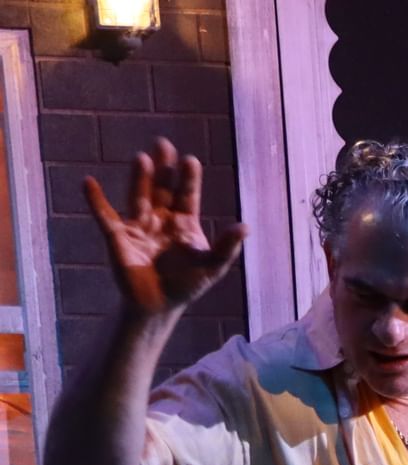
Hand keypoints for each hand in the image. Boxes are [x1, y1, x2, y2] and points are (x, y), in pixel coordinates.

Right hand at [83, 138, 246, 318]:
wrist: (158, 304)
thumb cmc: (187, 284)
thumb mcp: (211, 266)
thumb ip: (227, 247)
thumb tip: (246, 227)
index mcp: (183, 222)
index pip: (186, 195)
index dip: (188, 179)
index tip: (190, 160)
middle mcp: (160, 218)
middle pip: (161, 188)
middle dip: (163, 168)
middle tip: (163, 143)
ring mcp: (137, 225)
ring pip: (138, 196)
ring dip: (138, 178)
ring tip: (141, 158)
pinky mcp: (118, 237)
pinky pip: (105, 217)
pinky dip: (96, 201)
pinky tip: (88, 183)